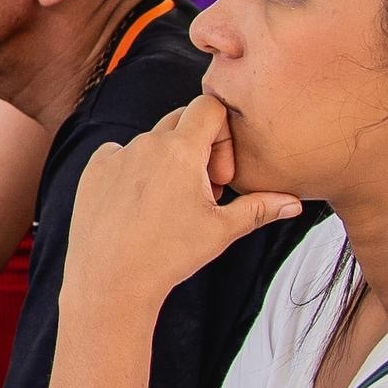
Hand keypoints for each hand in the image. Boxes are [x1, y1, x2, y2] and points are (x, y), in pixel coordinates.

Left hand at [64, 98, 304, 330]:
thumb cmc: (168, 256)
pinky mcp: (93, 169)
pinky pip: (120, 155)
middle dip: (198, 149)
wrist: (110, 280)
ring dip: (166, 162)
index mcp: (180, 149)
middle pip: (181, 121)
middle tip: (201, 192)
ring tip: (169, 205)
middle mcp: (146, 142)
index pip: (210, 106)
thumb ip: (259, 208)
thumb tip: (294, 202)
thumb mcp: (221, 230)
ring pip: (151, 142)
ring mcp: (116, 154)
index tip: (219, 175)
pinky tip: (137, 206)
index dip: (223, 135)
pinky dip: (134, 171)